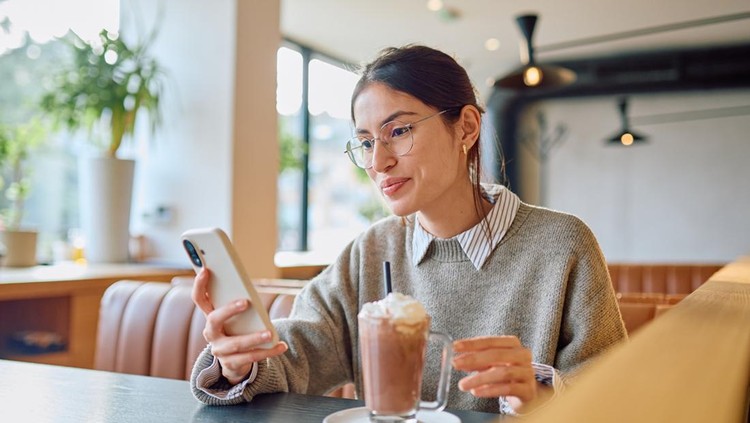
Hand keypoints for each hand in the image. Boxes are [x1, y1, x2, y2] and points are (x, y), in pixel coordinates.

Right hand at [191, 268, 287, 384]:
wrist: (235, 362)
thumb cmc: (238, 330)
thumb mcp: (236, 317)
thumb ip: (238, 303)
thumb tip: (249, 290)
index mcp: (211, 317)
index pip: (199, 298)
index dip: (199, 284)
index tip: (206, 270)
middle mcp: (211, 333)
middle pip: (214, 320)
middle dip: (229, 310)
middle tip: (245, 302)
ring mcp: (219, 350)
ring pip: (236, 344)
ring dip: (254, 338)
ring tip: (270, 333)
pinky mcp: (231, 364)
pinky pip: (250, 357)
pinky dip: (268, 351)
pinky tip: (281, 346)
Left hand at [452, 336, 536, 404]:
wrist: (526, 392)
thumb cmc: (507, 373)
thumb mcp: (491, 364)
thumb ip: (476, 361)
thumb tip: (458, 361)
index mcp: (512, 344)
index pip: (490, 341)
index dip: (472, 343)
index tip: (455, 347)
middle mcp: (522, 355)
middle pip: (497, 354)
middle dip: (474, 359)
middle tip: (456, 364)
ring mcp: (527, 372)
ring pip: (502, 373)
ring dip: (479, 378)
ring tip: (463, 384)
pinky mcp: (528, 390)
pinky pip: (508, 388)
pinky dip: (490, 390)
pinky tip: (476, 392)